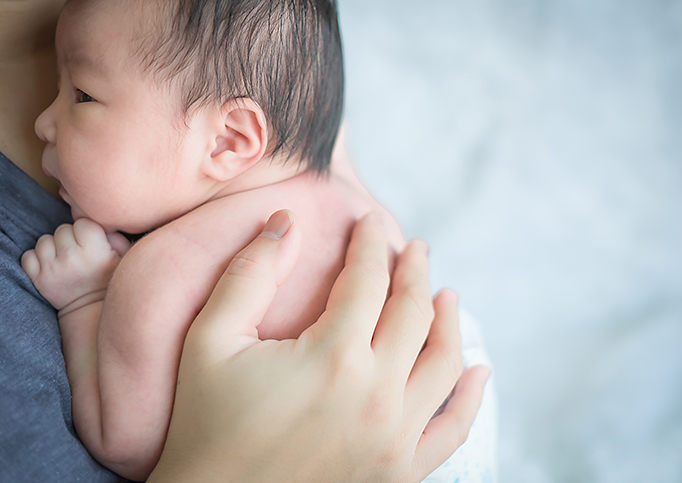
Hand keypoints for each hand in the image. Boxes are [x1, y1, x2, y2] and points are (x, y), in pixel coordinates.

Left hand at [21, 218, 129, 312]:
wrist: (91, 309)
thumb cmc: (109, 279)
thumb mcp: (124, 257)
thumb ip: (116, 236)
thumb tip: (102, 224)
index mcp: (94, 251)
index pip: (82, 223)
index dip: (87, 230)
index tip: (92, 242)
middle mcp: (71, 258)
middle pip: (62, 229)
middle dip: (70, 237)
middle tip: (79, 251)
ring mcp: (52, 268)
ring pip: (44, 240)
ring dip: (53, 246)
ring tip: (64, 258)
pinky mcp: (38, 278)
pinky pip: (28, 256)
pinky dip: (37, 258)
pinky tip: (51, 264)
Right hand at [148, 210, 488, 482]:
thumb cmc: (205, 424)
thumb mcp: (210, 340)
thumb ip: (250, 274)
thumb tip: (286, 221)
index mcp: (332, 356)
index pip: (368, 279)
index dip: (371, 244)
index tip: (371, 223)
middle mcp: (375, 394)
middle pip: (413, 313)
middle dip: (416, 271)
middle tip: (416, 249)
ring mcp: (394, 438)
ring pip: (444, 363)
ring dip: (449, 321)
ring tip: (445, 295)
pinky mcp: (399, 472)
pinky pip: (452, 430)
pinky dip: (470, 398)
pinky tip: (476, 371)